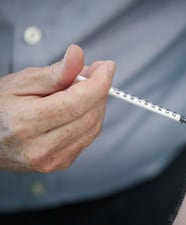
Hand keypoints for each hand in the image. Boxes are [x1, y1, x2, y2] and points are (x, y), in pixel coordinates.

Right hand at [0, 44, 114, 171]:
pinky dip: (91, 118)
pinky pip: (88, 137)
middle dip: (100, 90)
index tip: (107, 66)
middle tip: (96, 72)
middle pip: (89, 115)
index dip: (99, 82)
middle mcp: (40, 147)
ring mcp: (52, 160)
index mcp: (26, 122)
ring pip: (93, 127)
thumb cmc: (1, 106)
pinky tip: (81, 107)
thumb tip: (79, 54)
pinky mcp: (60, 163)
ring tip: (87, 87)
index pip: (77, 102)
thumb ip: (56, 72)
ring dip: (97, 104)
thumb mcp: (24, 81)